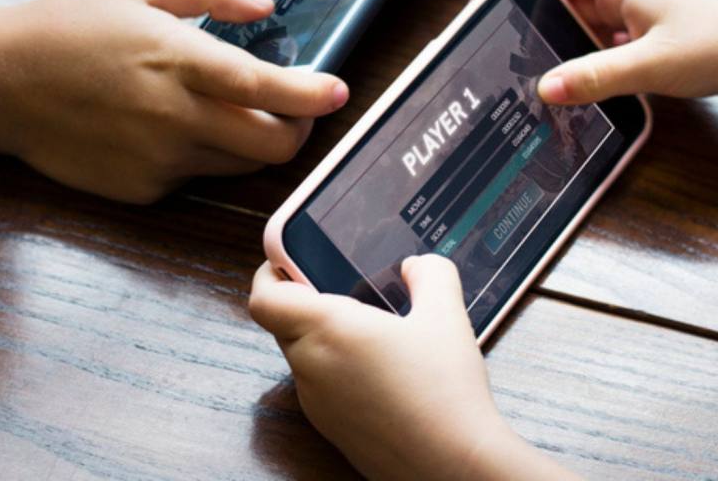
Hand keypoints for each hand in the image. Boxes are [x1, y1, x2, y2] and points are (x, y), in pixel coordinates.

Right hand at [0, 0, 346, 201]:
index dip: (311, 95)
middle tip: (297, 107)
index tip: (339, 91)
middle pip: (271, 145)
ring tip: (234, 109)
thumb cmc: (68, 28)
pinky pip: (198, 176)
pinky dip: (205, 155)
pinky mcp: (143, 189)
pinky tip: (175, 127)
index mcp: (178, 61)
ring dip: (255, 142)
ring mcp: (159, 160)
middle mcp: (175, 118)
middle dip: (298, 129)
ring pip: (240, 164)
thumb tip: (264, 6)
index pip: (265, 87)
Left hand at [250, 255, 569, 480]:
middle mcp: (312, 366)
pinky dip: (337, 369)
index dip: (269, 271)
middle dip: (303, 300)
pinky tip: (382, 369)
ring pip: (302, 356)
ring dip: (322, 337)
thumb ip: (430, 273)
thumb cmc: (445, 392)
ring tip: (370, 327)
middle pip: (282, 323)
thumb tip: (416, 266)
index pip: (264, 298)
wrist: (454, 467)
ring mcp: (318, 404)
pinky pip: (321, 386)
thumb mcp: (446, 314)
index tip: (287, 258)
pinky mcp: (333, 430)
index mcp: (327, 329)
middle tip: (340, 286)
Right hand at [536, 0, 717, 104]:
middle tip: (529, 59)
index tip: (514, 19)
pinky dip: (606, 54)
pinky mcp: (669, 27)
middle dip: (554, 25)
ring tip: (559, 76)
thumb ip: (594, 77)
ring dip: (582, 44)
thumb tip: (545, 87)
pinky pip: (623, 35)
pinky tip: (601, 81)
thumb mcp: (650, 66)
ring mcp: (654, 7)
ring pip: (601, 18)